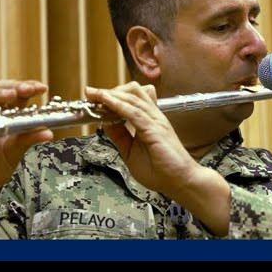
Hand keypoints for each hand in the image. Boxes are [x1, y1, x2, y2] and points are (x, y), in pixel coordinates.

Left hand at [84, 81, 198, 198]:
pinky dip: (117, 105)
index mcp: (148, 120)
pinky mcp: (155, 129)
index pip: (129, 99)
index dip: (111, 95)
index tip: (92, 96)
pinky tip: (105, 101)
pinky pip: (133, 112)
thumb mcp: (130, 152)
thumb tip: (104, 122)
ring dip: (110, 94)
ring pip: (132, 97)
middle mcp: (153, 116)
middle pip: (131, 91)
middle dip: (109, 90)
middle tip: (91, 93)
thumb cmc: (161, 171)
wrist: (181, 182)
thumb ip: (119, 136)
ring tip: (93, 94)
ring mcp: (155, 121)